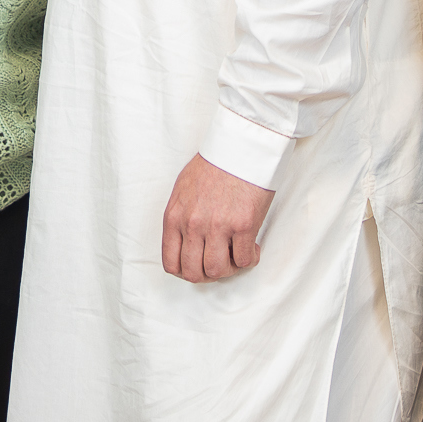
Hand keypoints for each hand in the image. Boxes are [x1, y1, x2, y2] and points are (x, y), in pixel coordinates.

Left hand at [161, 154, 272, 282]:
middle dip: (208, 274)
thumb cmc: (213, 165)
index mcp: (175, 216)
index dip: (186, 272)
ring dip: (229, 268)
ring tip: (235, 254)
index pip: (171, 263)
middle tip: (220, 263)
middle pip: (194, 272)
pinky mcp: (243, 225)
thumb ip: (181, 219)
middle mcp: (193, 224)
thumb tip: (185, 243)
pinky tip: (251, 246)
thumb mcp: (183, 190)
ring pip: (218, 270)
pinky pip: (244, 260)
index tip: (198, 266)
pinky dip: (249, 259)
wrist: (239, 147)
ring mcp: (218, 226)